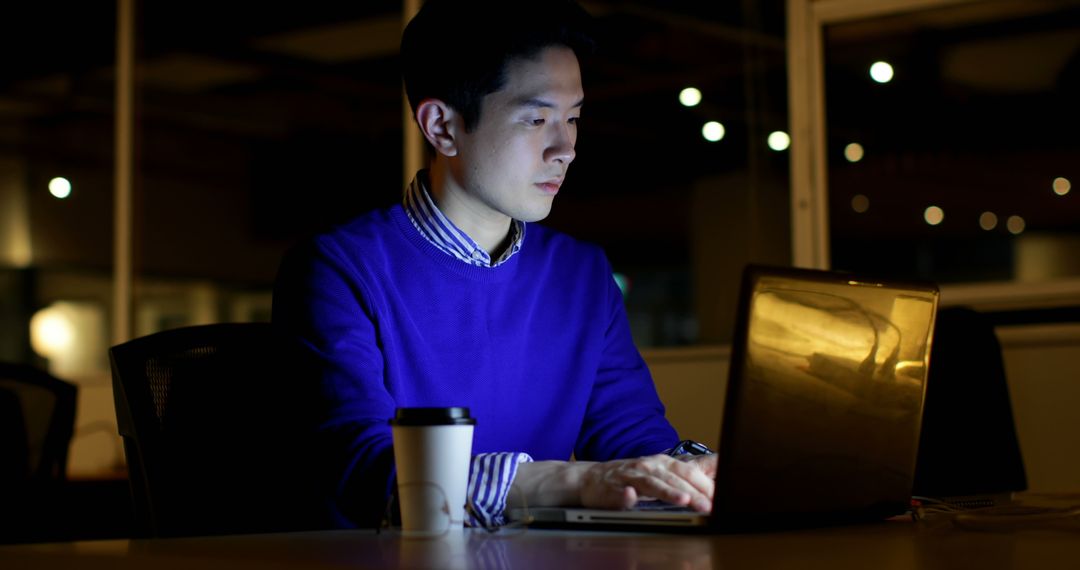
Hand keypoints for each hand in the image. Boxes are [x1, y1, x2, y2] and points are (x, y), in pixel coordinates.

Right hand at [580, 454, 715, 511]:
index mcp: (661, 463)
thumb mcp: (657, 474)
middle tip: (708, 506)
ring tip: (683, 500)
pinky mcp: (613, 489)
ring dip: (667, 492)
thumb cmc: (630, 478)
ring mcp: (630, 477)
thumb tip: (710, 492)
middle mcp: (648, 466)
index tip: (719, 498)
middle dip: (693, 492)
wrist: (591, 479)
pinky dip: (627, 496)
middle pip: (674, 478)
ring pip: (651, 484)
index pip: (688, 471)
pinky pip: (621, 493)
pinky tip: (631, 498)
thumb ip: (680, 481)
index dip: (704, 484)